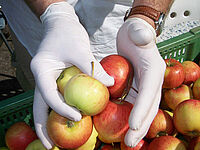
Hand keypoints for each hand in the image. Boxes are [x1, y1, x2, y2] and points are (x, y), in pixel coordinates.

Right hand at [31, 2, 113, 148]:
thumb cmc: (68, 33)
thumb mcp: (80, 49)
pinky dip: (62, 109)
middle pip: (40, 106)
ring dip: (52, 121)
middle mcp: (42, 77)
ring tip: (56, 141)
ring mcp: (48, 80)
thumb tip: (110, 84)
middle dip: (44, 126)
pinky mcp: (56, 80)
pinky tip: (70, 117)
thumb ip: (93, 68)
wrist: (62, 24)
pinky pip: (57, 97)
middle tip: (50, 146)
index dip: (61, 108)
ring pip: (47, 104)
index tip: (77, 116)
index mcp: (42, 69)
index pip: (48, 94)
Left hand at [117, 17, 165, 146]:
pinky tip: (122, 127)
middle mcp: (152, 81)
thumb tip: (143, 37)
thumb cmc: (134, 34)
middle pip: (148, 107)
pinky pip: (134, 105)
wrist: (133, 36)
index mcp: (154, 70)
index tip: (132, 125)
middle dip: (140, 126)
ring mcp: (145, 87)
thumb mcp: (135, 31)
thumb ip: (140, 33)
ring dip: (136, 127)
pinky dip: (129, 117)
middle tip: (130, 142)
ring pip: (142, 110)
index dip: (142, 109)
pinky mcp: (137, 88)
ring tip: (128, 141)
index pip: (149, 93)